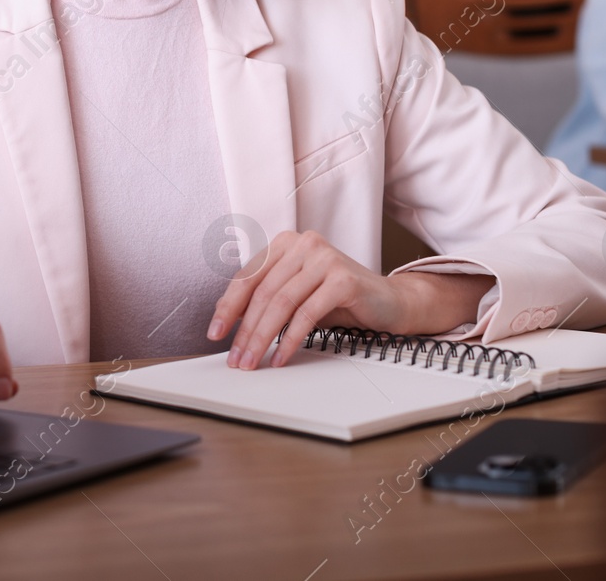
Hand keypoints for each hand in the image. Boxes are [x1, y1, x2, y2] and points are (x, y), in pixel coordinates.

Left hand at [205, 230, 495, 370]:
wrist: (390, 302)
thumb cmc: (339, 299)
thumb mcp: (297, 294)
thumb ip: (268, 299)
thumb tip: (232, 326)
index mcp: (284, 243)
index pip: (247, 277)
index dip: (228, 307)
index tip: (215, 333)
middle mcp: (302, 243)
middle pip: (262, 292)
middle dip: (245, 330)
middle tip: (236, 358)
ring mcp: (323, 257)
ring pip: (280, 303)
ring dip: (263, 338)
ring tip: (254, 362)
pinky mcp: (342, 278)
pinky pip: (307, 313)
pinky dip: (290, 339)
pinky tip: (282, 358)